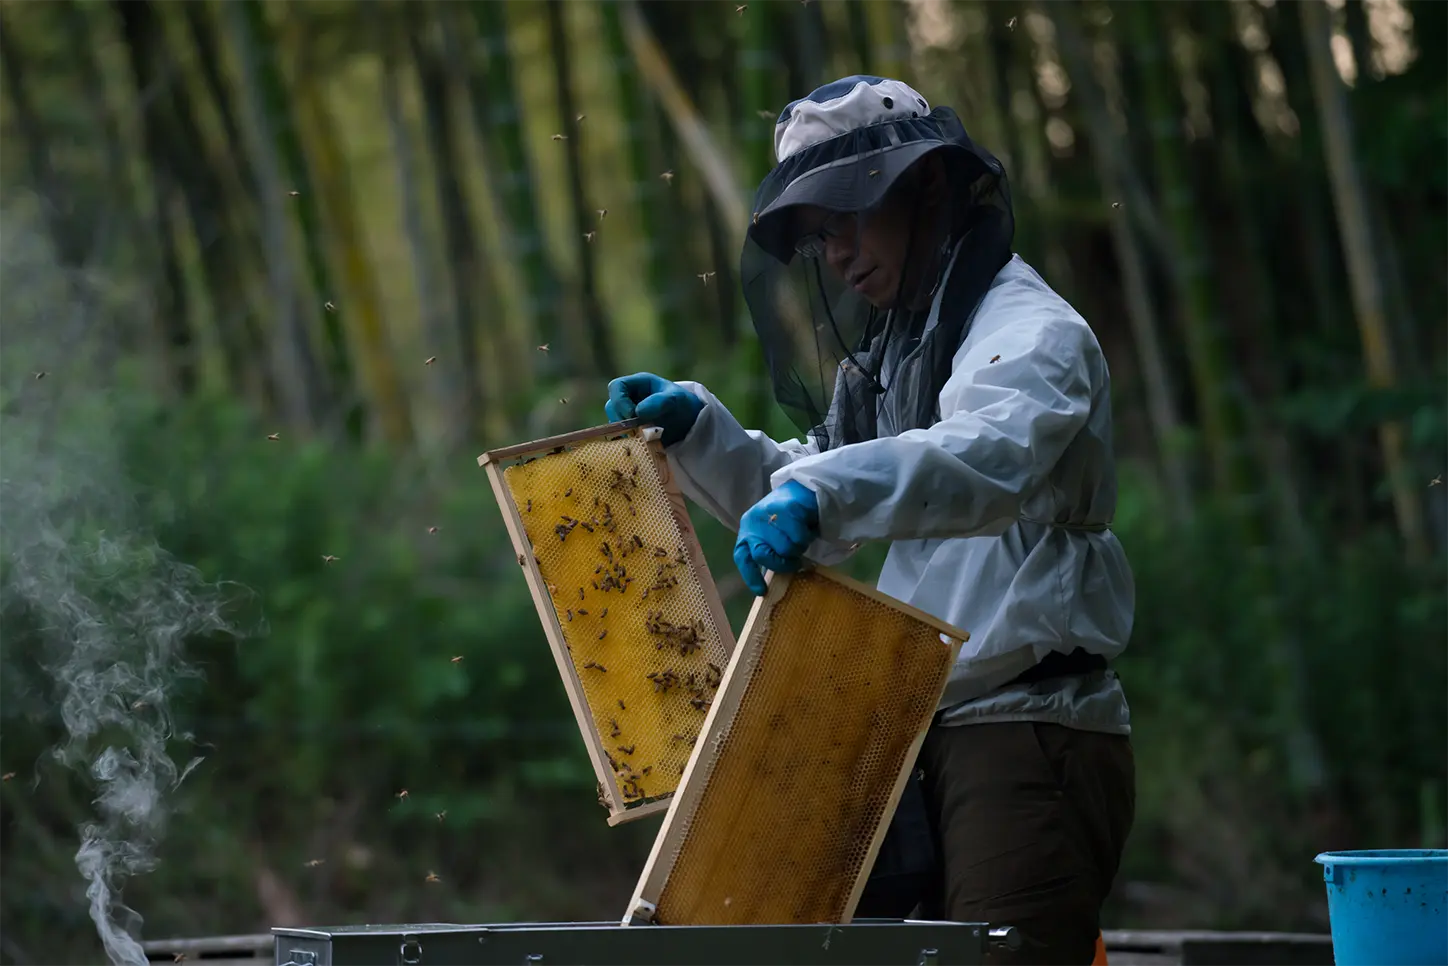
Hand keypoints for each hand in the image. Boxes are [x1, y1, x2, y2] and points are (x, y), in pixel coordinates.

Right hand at [604, 372, 704, 446]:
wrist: (690, 422)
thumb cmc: (683, 404)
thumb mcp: (675, 399)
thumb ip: (659, 402)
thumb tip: (638, 411)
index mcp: (638, 384)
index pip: (616, 386)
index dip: (619, 400)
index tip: (632, 414)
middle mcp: (629, 398)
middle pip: (612, 406)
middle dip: (621, 419)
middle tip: (637, 429)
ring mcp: (628, 414)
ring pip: (614, 422)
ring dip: (624, 431)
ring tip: (642, 437)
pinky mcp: (631, 430)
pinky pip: (620, 436)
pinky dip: (628, 440)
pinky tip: (641, 444)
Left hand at [733, 481, 820, 596]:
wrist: (803, 488)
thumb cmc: (785, 518)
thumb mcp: (771, 535)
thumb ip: (768, 551)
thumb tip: (772, 581)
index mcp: (747, 531)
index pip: (742, 557)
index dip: (750, 576)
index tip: (762, 591)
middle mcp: (754, 523)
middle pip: (763, 555)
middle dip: (781, 563)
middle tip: (794, 563)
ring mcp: (769, 514)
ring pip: (785, 549)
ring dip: (798, 548)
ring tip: (801, 538)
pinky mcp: (787, 508)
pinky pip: (799, 537)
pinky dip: (807, 537)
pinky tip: (806, 527)